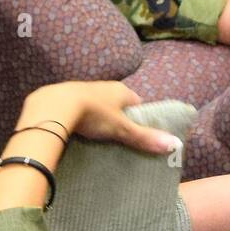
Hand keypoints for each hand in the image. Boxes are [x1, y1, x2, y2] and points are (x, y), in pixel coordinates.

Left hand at [34, 80, 178, 155]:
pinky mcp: (63, 98)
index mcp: (120, 90)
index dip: (140, 118)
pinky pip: (77, 110)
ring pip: (96, 106)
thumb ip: (145, 137)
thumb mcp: (121, 128)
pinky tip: (78, 133)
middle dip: (118, 120)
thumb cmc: (93, 114)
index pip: (137, 103)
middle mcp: (102, 86)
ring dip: (98, 119)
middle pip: (117, 105)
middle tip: (119, 140)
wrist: (53, 107)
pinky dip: (80, 120)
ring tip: (98, 139)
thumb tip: (176, 144)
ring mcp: (82, 91)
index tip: (140, 134)